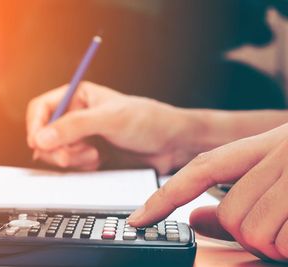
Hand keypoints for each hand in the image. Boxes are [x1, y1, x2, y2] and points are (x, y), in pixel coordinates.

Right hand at [26, 81, 198, 173]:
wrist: (170, 144)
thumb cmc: (147, 120)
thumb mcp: (110, 119)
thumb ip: (74, 126)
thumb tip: (41, 137)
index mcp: (78, 96)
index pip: (42, 108)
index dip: (36, 125)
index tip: (38, 142)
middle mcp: (77, 116)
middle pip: (45, 134)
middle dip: (57, 148)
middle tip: (72, 155)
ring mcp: (82, 137)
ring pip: (56, 152)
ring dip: (72, 158)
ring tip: (94, 155)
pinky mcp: (89, 154)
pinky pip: (71, 164)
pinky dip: (81, 166)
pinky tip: (99, 160)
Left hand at [128, 123, 287, 261]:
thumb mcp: (277, 177)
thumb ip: (235, 196)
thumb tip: (196, 220)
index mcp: (264, 145)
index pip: (201, 169)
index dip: (165, 196)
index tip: (139, 219)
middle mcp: (278, 154)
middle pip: (227, 213)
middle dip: (245, 231)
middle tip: (273, 225)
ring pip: (251, 231)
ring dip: (271, 242)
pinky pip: (283, 244)